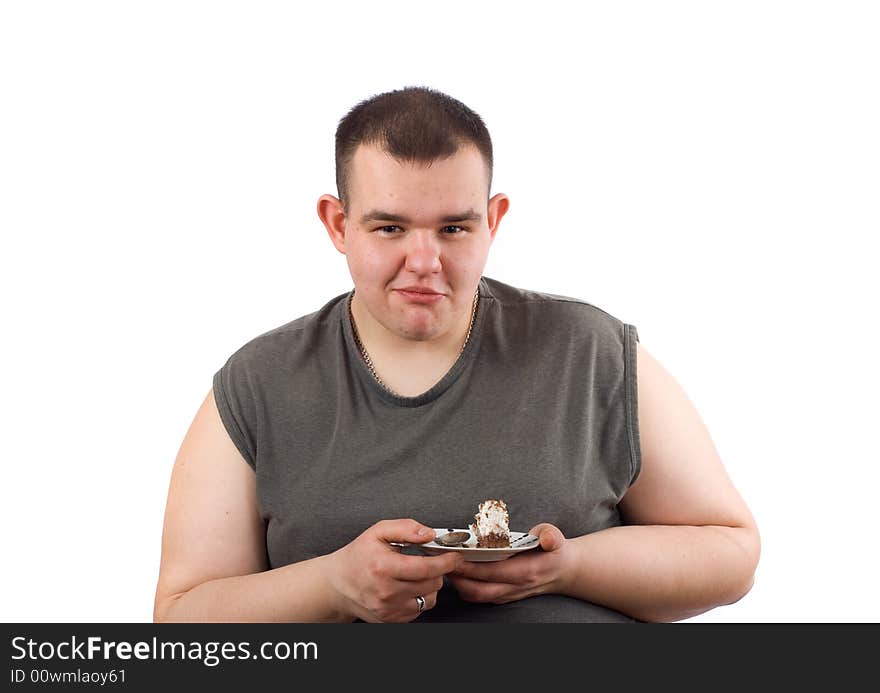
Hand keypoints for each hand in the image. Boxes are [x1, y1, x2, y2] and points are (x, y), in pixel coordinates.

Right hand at [326, 519, 462, 621]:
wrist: (337, 585)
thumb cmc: (358, 556)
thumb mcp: (378, 532)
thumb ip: (405, 528)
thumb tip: (429, 534)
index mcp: (383, 567)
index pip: (427, 568)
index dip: (446, 562)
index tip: (454, 556)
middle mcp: (386, 592)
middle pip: (431, 584)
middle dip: (438, 571)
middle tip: (431, 561)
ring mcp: (388, 609)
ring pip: (429, 599)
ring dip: (430, 586)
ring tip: (417, 575)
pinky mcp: (390, 620)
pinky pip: (418, 610)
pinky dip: (419, 598)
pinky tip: (408, 587)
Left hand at [447, 523, 569, 604]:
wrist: (564, 571)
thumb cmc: (554, 551)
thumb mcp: (555, 537)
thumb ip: (550, 536)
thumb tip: (547, 539)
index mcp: (527, 572)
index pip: (493, 572)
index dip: (472, 566)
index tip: (455, 556)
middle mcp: (516, 587)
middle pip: (480, 589)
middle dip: (458, 577)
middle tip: (442, 562)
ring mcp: (509, 594)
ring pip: (477, 596)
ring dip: (459, 584)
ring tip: (446, 567)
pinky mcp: (504, 596)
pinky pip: (480, 597)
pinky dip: (466, 588)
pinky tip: (458, 574)